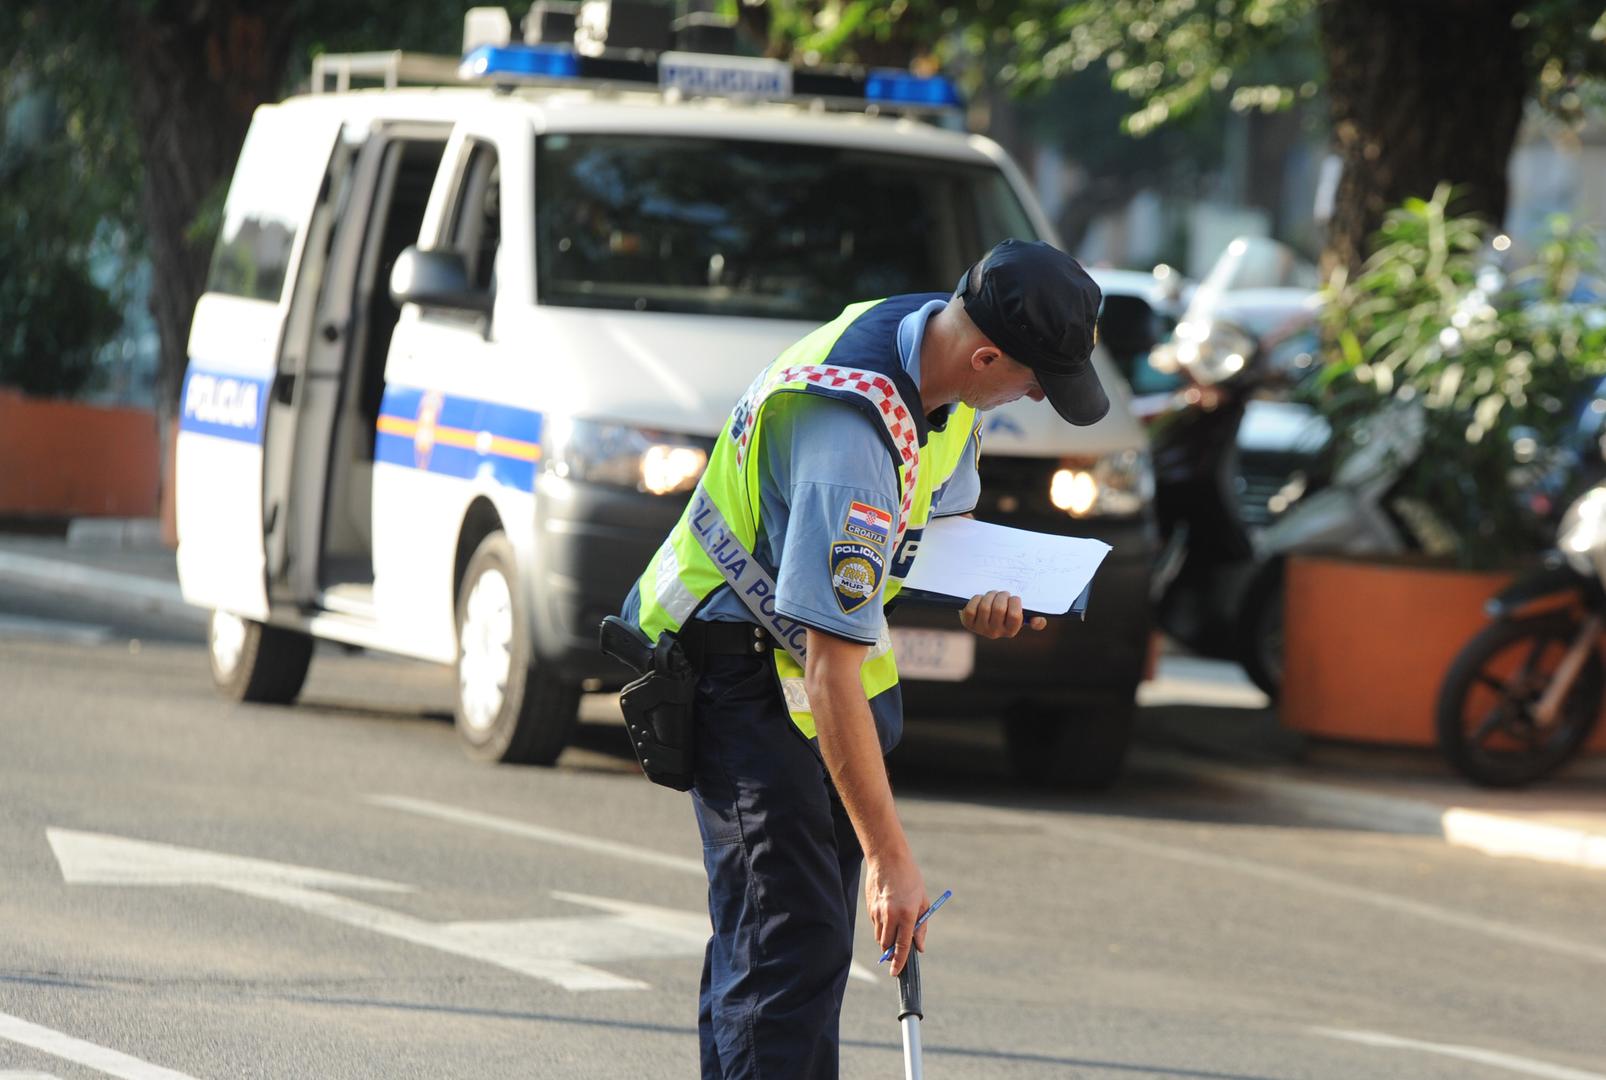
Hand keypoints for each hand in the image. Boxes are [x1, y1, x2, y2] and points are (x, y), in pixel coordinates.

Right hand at [864, 849, 928, 976]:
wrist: (887, 858)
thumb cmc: (910, 879)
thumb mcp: (923, 901)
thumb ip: (921, 927)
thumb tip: (919, 947)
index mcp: (907, 914)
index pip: (902, 946)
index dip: (899, 962)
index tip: (895, 973)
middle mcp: (890, 915)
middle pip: (887, 946)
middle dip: (892, 952)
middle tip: (899, 951)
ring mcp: (878, 912)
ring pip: (879, 937)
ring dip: (887, 940)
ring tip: (896, 926)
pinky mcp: (870, 908)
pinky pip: (875, 925)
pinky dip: (882, 927)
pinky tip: (889, 913)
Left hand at [959, 590, 1046, 637]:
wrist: (979, 615)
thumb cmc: (1003, 612)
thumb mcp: (1018, 616)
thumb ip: (1032, 617)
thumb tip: (1037, 621)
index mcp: (1010, 631)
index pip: (1015, 616)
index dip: (1014, 602)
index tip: (1013, 598)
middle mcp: (996, 633)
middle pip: (999, 609)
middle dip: (1001, 595)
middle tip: (1002, 593)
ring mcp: (980, 629)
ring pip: (985, 607)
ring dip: (989, 595)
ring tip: (992, 594)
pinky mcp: (968, 623)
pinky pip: (971, 609)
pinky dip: (976, 599)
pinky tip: (980, 598)